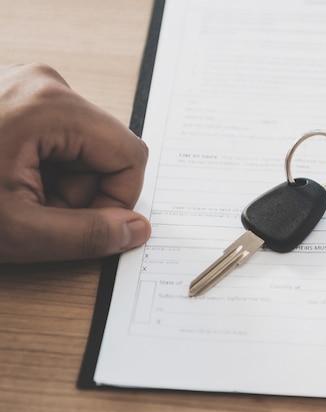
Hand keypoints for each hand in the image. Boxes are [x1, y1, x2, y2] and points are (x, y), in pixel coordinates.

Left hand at [0, 63, 150, 262]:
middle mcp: (46, 85)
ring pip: (83, 146)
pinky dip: (44, 168)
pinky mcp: (15, 96)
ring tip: (17, 198)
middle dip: (84, 191)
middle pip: (106, 149)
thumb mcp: (17, 230)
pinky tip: (10, 180)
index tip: (87, 225)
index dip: (118, 200)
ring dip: (63, 183)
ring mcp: (28, 86)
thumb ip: (88, 235)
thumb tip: (136, 230)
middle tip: (38, 212)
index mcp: (53, 106)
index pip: (129, 155)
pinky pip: (58, 137)